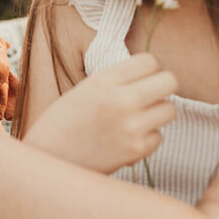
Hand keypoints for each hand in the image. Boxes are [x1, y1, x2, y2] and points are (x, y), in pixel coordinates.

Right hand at [24, 53, 176, 173]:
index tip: (141, 80)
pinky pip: (159, 137)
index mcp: (104, 79)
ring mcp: (130, 125)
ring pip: (170, 109)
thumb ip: (117, 80)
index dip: (148, 71)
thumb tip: (152, 75)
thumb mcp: (85, 89)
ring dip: (157, 114)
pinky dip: (147, 139)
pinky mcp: (135, 150)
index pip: (150, 61)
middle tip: (150, 97)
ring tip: (137, 119)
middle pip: (170, 81)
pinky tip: (126, 140)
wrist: (48, 157)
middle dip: (162, 88)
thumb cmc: (63, 122)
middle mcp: (120, 99)